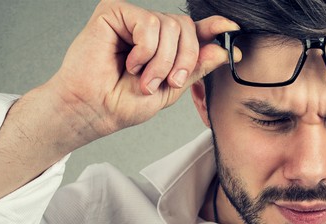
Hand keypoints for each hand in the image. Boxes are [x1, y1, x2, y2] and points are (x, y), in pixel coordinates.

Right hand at [44, 0, 237, 147]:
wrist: (94, 110)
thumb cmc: (122, 102)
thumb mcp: (170, 88)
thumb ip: (195, 68)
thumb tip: (222, 49)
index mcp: (163, 46)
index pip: (194, 30)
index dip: (213, 27)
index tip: (232, 29)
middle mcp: (149, 29)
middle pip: (187, 27)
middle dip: (184, 59)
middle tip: (169, 82)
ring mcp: (132, 19)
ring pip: (170, 26)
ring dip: (162, 60)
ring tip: (143, 79)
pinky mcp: (114, 12)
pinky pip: (149, 23)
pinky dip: (145, 50)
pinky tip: (130, 63)